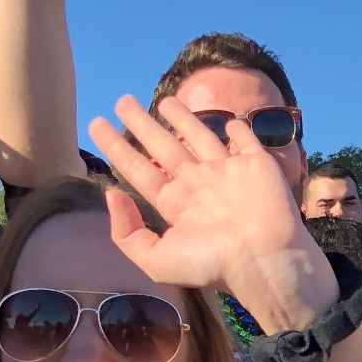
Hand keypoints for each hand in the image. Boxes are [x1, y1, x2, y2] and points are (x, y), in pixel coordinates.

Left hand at [89, 96, 336, 331]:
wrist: (264, 257)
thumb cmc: (213, 261)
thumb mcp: (157, 260)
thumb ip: (128, 233)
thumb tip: (111, 196)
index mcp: (176, 205)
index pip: (140, 170)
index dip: (117, 148)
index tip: (97, 125)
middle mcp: (199, 185)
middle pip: (164, 147)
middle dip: (142, 124)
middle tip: (122, 101)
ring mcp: (227, 173)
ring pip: (200, 137)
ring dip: (183, 118)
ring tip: (164, 99)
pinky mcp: (256, 164)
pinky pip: (244, 140)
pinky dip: (237, 129)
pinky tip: (229, 119)